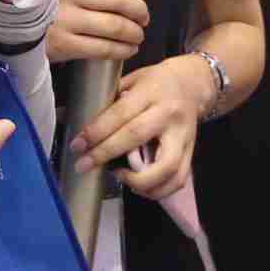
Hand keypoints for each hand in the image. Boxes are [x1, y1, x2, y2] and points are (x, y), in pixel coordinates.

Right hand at [47, 0, 148, 62]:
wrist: (8, 27)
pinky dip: (123, 50)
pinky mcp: (64, 44)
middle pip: (120, 0)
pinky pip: (103, 48)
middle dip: (139, 10)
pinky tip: (128, 49)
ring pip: (116, 26)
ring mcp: (67, 20)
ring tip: (138, 35)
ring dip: (134, 32)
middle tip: (143, 17)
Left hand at [69, 55, 213, 200]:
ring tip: (119, 177)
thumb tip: (80, 124)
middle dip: (105, 154)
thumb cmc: (155, 82)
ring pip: (165, 168)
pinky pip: (178, 180)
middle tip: (83, 166)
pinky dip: (157, 190)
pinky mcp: (191, 153)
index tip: (77, 146)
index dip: (97, 132)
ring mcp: (183, 136)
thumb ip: (112, 101)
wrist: (192, 85)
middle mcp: (168, 114)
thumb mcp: (132, 80)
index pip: (120, 114)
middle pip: (135, 137)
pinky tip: (139, 187)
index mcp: (151, 92)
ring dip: (137, 181)